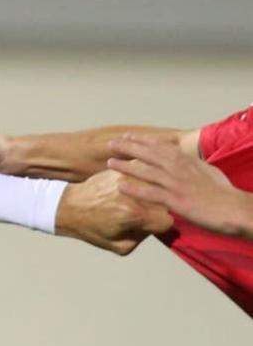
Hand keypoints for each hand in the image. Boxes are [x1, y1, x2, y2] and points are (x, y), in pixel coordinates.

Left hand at [55, 169, 173, 255]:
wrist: (67, 207)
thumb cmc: (91, 228)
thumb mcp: (118, 245)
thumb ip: (141, 237)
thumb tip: (157, 227)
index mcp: (133, 215)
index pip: (167, 220)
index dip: (163, 225)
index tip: (155, 225)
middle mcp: (131, 194)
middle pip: (164, 198)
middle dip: (162, 206)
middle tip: (153, 211)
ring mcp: (125, 179)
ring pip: (155, 182)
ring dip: (155, 188)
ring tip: (148, 196)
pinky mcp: (119, 170)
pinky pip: (141, 172)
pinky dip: (143, 178)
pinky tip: (139, 183)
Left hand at [109, 134, 252, 238]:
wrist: (236, 210)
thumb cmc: (224, 194)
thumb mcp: (208, 172)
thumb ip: (193, 166)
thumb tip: (186, 161)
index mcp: (188, 161)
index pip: (162, 147)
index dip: (144, 141)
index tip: (129, 136)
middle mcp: (181, 169)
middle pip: (150, 154)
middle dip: (130, 147)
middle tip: (112, 143)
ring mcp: (177, 183)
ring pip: (147, 171)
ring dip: (126, 166)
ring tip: (109, 162)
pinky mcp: (176, 200)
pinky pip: (150, 192)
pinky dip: (134, 188)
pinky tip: (120, 186)